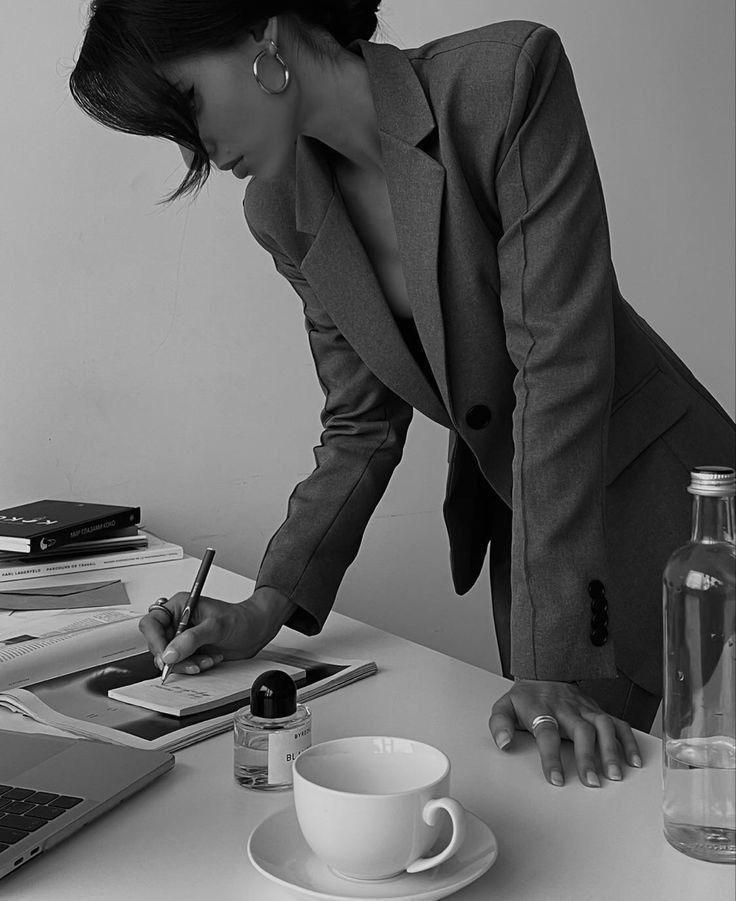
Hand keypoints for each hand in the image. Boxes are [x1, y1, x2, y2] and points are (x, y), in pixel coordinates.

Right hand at [138, 587, 296, 674]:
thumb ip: (192, 639)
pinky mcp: (191, 651)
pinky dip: (194, 666)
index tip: (165, 656)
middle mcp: (179, 622)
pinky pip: (181, 664)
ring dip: (186, 664)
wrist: (257, 630)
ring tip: (207, 660)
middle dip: (174, 657)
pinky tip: (210, 660)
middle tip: (191, 663)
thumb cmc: (241, 619)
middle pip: (158, 644)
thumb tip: (170, 653)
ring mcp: (183, 638)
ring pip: (169, 658)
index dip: (155, 641)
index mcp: (180, 606)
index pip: (152, 623)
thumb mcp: (217, 626)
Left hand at [488, 679, 642, 786]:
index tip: (557, 779)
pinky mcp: (598, 710)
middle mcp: (566, 708)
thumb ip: (500, 724)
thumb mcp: (505, 706)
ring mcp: (585, 708)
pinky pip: (618, 723)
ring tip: (614, 775)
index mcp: (542, 709)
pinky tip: (634, 761)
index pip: (547, 732)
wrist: (544, 671)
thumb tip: (503, 743)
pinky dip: (629, 741)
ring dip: (611, 750)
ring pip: (603, 726)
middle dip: (587, 756)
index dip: (551, 756)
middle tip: (592, 782)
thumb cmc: (526, 697)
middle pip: (581, 730)